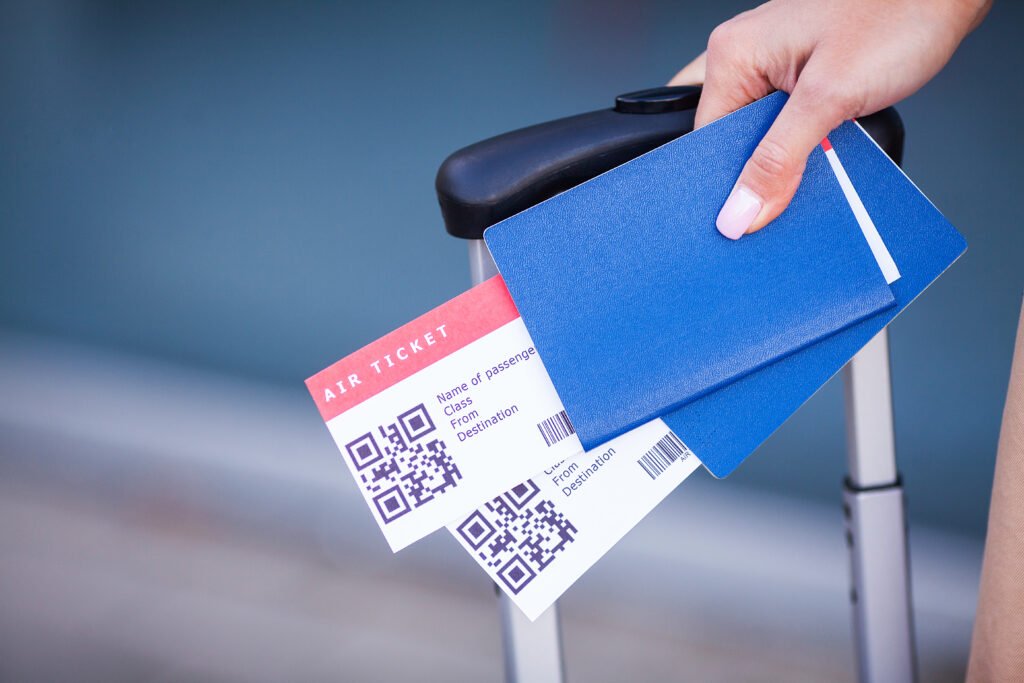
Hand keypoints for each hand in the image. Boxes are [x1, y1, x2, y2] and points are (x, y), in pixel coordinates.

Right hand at [670, 0, 989, 239]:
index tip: (746, 215)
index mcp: (733, 54)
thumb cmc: (899, 14)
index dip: (725, 182)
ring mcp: (772, 65)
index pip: (705, 140)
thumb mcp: (831, 97)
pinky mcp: (798, 75)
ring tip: (812, 160)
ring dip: (782, 160)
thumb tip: (740, 212)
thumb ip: (779, 160)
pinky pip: (781, 125)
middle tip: (785, 188)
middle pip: (727, 139)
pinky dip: (799, 146)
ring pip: (756, 136)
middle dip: (755, 171)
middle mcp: (745, 56)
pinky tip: (821, 151)